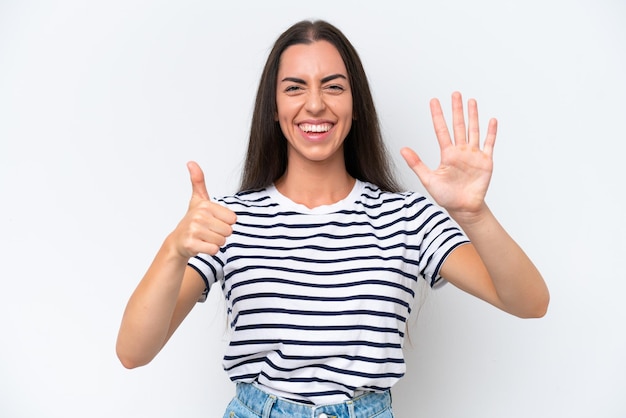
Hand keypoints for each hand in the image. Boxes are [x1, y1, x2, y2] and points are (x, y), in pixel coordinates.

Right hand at [169, 161, 236, 258]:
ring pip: (222, 241)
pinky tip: (201, 245)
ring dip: (215, 242)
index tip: (212, 221)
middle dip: (221, 234)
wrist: (178, 240)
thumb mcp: (198, 199)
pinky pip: (214, 250)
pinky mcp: (191, 244)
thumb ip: (198, 181)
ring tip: (204, 237)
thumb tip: (191, 162)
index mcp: (205, 205)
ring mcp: (194, 230)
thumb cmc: (192, 220)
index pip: (233, 219)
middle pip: (228, 231)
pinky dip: (210, 250)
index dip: (225, 222)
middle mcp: (199, 216)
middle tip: (208, 231)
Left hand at [401, 91, 496, 216]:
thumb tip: (403, 150)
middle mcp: (460, 151)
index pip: (441, 130)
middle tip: (455, 93)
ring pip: (473, 130)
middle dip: (457, 110)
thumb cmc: (446, 196)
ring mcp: (473, 155)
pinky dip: (491, 132)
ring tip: (471, 101)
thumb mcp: (428, 179)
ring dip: (473, 116)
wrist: (464, 208)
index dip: (438, 115)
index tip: (434, 101)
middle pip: (458, 125)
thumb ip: (416, 164)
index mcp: (447, 154)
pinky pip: (489, 144)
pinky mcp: (485, 161)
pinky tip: (491, 120)